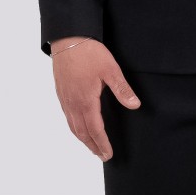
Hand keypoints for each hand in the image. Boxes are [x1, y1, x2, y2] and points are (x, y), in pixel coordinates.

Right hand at [49, 36, 140, 160]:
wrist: (68, 39)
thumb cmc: (89, 53)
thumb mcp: (111, 70)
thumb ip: (122, 90)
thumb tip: (135, 106)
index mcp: (86, 100)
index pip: (95, 129)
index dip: (102, 143)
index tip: (108, 154)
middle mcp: (73, 103)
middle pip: (82, 132)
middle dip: (92, 146)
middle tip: (102, 156)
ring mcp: (65, 99)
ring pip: (72, 126)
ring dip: (82, 139)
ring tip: (91, 146)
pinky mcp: (61, 93)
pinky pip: (67, 117)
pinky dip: (74, 128)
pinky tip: (79, 127)